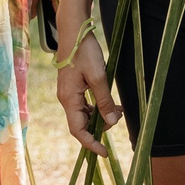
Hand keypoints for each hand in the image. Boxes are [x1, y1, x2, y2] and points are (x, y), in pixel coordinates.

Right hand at [55, 28, 119, 155]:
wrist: (73, 32)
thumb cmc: (84, 52)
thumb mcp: (98, 77)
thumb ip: (104, 101)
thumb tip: (111, 123)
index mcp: (69, 99)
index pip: (78, 130)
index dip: (91, 143)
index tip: (105, 153)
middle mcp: (66, 99)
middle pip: (81, 124)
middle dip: (99, 128)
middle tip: (118, 121)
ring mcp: (68, 93)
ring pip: (84, 114)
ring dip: (100, 116)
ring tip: (118, 111)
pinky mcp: (72, 87)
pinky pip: (84, 104)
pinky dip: (97, 107)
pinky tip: (110, 103)